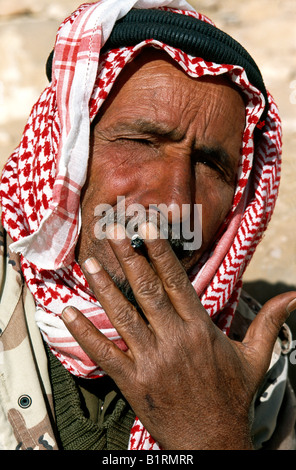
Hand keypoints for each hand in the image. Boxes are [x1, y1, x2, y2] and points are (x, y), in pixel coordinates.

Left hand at [61, 222, 295, 449]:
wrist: (213, 442)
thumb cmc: (232, 397)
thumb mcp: (255, 356)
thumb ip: (269, 322)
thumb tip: (295, 297)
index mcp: (200, 329)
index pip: (176, 281)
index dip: (160, 252)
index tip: (146, 228)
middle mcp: (174, 339)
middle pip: (147, 290)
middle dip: (128, 258)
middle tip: (112, 231)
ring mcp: (151, 360)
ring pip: (123, 315)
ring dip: (104, 287)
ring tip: (89, 261)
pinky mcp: (132, 381)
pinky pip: (105, 353)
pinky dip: (85, 332)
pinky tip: (67, 312)